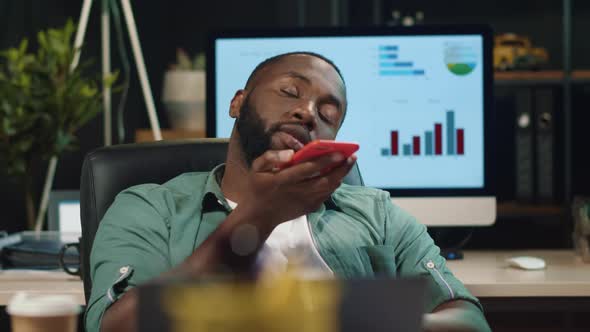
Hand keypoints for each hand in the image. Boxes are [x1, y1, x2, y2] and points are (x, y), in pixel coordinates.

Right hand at [239, 149, 356, 226]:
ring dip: (341, 176)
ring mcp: (304, 202)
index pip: (307, 169)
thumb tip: (291, 153)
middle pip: (324, 180)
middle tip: (353, 156)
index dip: (325, 161)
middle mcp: (296, 192)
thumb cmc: (257, 187)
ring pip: (328, 189)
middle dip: (340, 168)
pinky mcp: (308, 208)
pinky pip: (326, 195)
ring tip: (349, 162)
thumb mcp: (256, 169)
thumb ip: (271, 157)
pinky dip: (334, 185)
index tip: (339, 152)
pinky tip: (339, 175)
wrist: (258, 216)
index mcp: (282, 180)